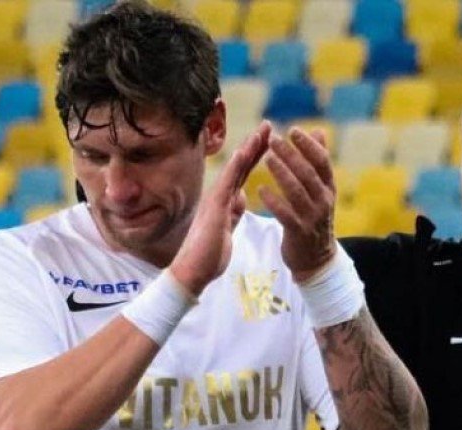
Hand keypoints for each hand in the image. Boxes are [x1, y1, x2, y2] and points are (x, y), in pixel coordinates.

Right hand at [169, 122, 270, 295]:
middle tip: (268, 125)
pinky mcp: (214, 208)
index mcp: (226, 200)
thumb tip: (242, 197)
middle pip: (241, 165)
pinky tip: (243, 153)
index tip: (268, 138)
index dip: (256, 155)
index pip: (244, 173)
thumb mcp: (227, 228)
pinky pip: (226, 184)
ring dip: (248, 149)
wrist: (193, 272)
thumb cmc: (209, 254)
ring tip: (262, 131)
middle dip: (255, 144)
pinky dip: (235, 167)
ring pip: (235, 169)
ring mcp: (216, 200)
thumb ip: (234, 211)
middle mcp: (220, 196)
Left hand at [259, 127, 336, 281]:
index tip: (293, 130)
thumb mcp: (321, 190)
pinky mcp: (299, 232)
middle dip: (291, 155)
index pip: (322, 161)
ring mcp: (312, 217)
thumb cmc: (315, 217)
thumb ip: (319, 161)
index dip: (308, 145)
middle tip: (273, 139)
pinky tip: (260, 189)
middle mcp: (323, 200)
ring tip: (266, 158)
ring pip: (296, 191)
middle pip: (308, 173)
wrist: (316, 258)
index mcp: (328, 187)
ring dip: (281, 173)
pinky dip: (273, 201)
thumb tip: (319, 131)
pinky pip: (285, 214)